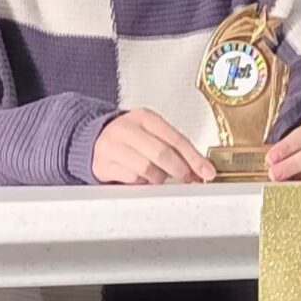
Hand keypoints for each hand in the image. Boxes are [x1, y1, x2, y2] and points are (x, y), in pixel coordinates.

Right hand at [91, 108, 214, 184]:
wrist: (94, 140)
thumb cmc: (130, 139)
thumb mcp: (153, 134)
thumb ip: (176, 149)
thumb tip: (201, 170)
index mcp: (144, 117)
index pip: (175, 138)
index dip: (194, 158)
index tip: (207, 172)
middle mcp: (126, 129)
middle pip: (161, 153)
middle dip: (179, 170)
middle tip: (187, 179)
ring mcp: (111, 146)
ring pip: (146, 169)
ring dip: (158, 178)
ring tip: (158, 176)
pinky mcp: (102, 164)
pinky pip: (131, 179)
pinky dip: (140, 182)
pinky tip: (140, 178)